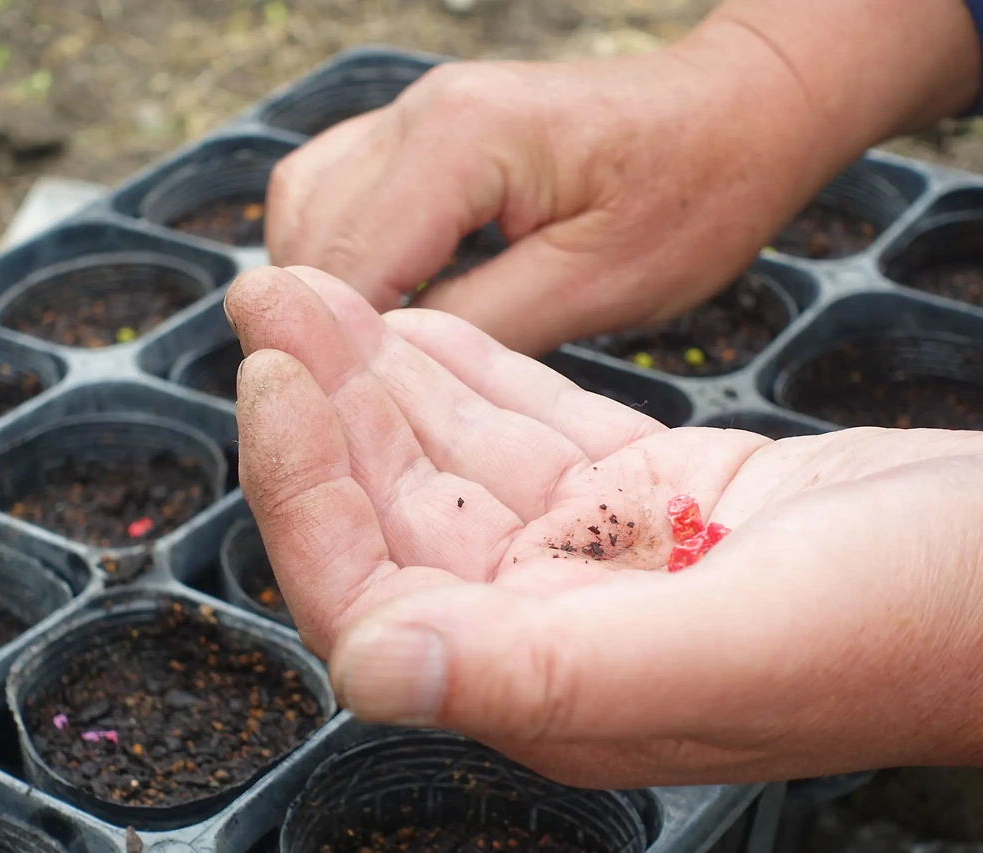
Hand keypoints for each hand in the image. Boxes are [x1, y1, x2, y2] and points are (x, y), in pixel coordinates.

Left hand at [226, 265, 982, 787]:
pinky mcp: (646, 496)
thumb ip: (545, 672)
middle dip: (327, 406)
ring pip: (455, 460)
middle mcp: (553, 629)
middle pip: (398, 512)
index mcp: (548, 687)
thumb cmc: (918, 621)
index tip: (273, 379)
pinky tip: (415, 328)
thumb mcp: (734, 643)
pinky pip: (528, 429)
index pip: (372, 594)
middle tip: (273, 297)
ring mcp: (597, 559)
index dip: (305, 490)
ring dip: (382, 377)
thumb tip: (370, 673)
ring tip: (317, 293)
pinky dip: (470, 375)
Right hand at [264, 1, 979, 355]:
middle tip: (352, 411)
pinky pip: (333, 189)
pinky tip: (379, 307)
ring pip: (302, 207)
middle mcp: (416, 114)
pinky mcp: (420, 130)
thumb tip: (385, 371)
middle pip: (303, 235)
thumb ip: (479, 326)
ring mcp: (412, 113)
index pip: (341, 266)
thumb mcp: (597, 284)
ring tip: (361, 364)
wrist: (738, 111)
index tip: (340, 429)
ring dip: (321, 290)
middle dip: (318, 328)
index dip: (331, 355)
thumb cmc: (695, 194)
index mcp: (459, 145)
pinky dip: (338, 254)